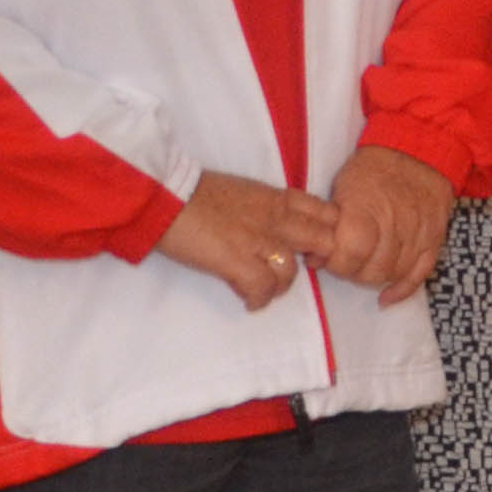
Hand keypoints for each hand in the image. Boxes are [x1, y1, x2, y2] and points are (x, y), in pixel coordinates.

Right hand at [158, 171, 337, 311]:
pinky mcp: (236, 261)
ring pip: (292, 271)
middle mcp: (276, 218)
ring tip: (266, 290)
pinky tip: (250, 302)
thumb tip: (271, 224)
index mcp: (278, 198)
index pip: (326, 213)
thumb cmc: (194, 192)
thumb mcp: (244, 190)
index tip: (312, 246)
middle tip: (294, 270)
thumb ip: (265, 207)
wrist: (164, 196)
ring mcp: (258, 240)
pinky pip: (262, 288)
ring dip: (281, 286)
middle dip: (316, 260)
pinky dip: (259, 300)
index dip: (328, 232)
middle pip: (323, 241)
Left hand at [321, 148, 454, 304]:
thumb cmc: (373, 168)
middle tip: (344, 260)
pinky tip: (387, 297)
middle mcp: (396, 225)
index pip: (349, 255)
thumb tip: (315, 256)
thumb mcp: (342, 187)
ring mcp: (419, 234)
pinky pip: (421, 273)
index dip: (335, 262)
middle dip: (352, 271)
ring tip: (363, 267)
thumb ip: (330, 222)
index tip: (327, 255)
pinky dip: (403, 289)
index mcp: (368, 210)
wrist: (418, 150)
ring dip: (374, 277)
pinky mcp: (434, 239)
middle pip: (372, 270)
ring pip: (394, 274)